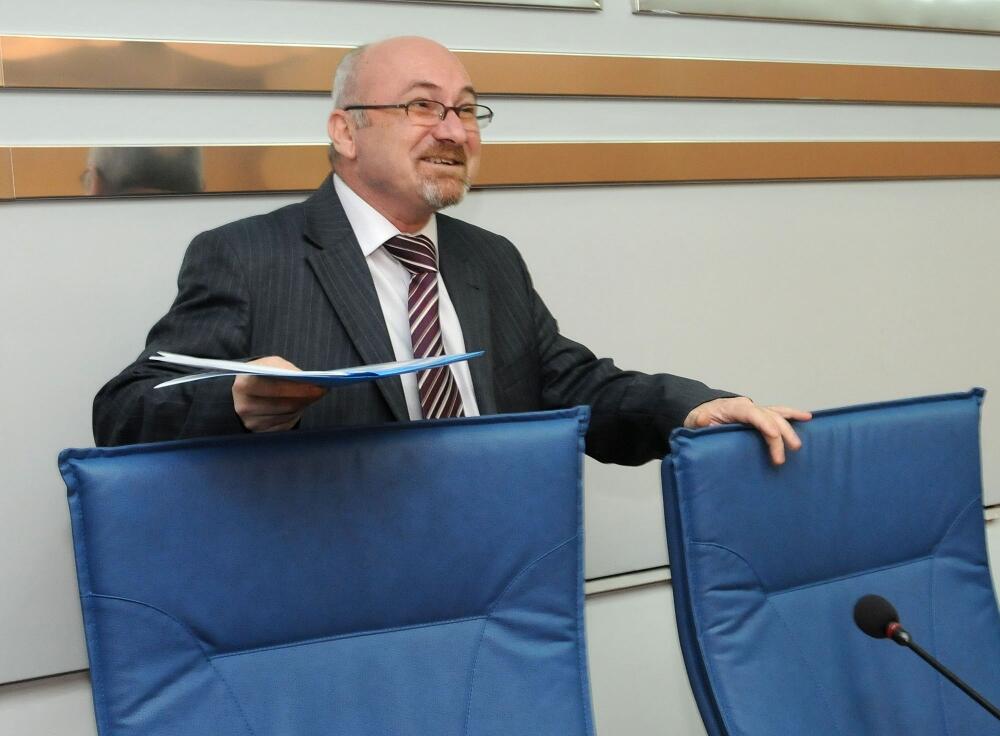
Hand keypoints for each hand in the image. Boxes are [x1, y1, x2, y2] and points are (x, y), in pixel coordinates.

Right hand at [232, 356, 327, 432]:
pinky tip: (299, 406)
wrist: (246, 388)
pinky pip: (285, 424)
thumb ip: (288, 370)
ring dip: (303, 405)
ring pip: (288, 415)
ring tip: (312, 395)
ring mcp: (251, 422)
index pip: (275, 388)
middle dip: (306, 397)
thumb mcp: (272, 364)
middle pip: (284, 404)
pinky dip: (295, 414)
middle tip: (321, 391)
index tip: (318, 386)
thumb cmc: (263, 373)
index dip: (298, 388)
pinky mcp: (260, 432)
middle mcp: (244, 405)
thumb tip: (311, 381)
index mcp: (244, 384)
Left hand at [684, 397, 811, 465]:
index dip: (764, 423)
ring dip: (790, 426)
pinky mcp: (759, 416)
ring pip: (777, 414)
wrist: (701, 410)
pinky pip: (778, 414)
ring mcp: (755, 410)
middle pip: (769, 417)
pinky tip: (807, 418)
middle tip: (781, 458)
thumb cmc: (700, 418)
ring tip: (800, 440)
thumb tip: (704, 421)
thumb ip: (700, 422)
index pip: (752, 413)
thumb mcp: (695, 421)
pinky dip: (792, 415)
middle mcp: (748, 406)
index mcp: (733, 408)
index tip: (773, 436)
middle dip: (779, 435)